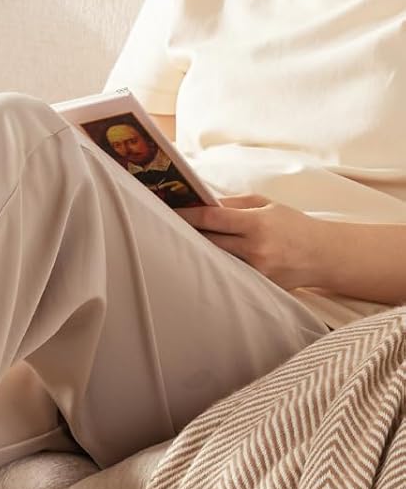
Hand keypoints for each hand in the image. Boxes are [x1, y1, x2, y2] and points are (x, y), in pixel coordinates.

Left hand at [176, 193, 329, 290]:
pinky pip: (228, 275)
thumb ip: (235, 205)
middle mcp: (255, 249)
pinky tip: (202, 264)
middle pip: (208, 242)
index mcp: (258, 224)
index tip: (170, 211)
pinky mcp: (256, 286)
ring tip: (180, 245)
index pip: (213, 219)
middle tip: (166, 227)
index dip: (188, 215)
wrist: (322, 254)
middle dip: (188, 234)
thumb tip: (202, 202)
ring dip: (199, 252)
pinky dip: (215, 267)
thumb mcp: (267, 206)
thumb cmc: (292, 226)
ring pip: (215, 260)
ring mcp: (254, 271)